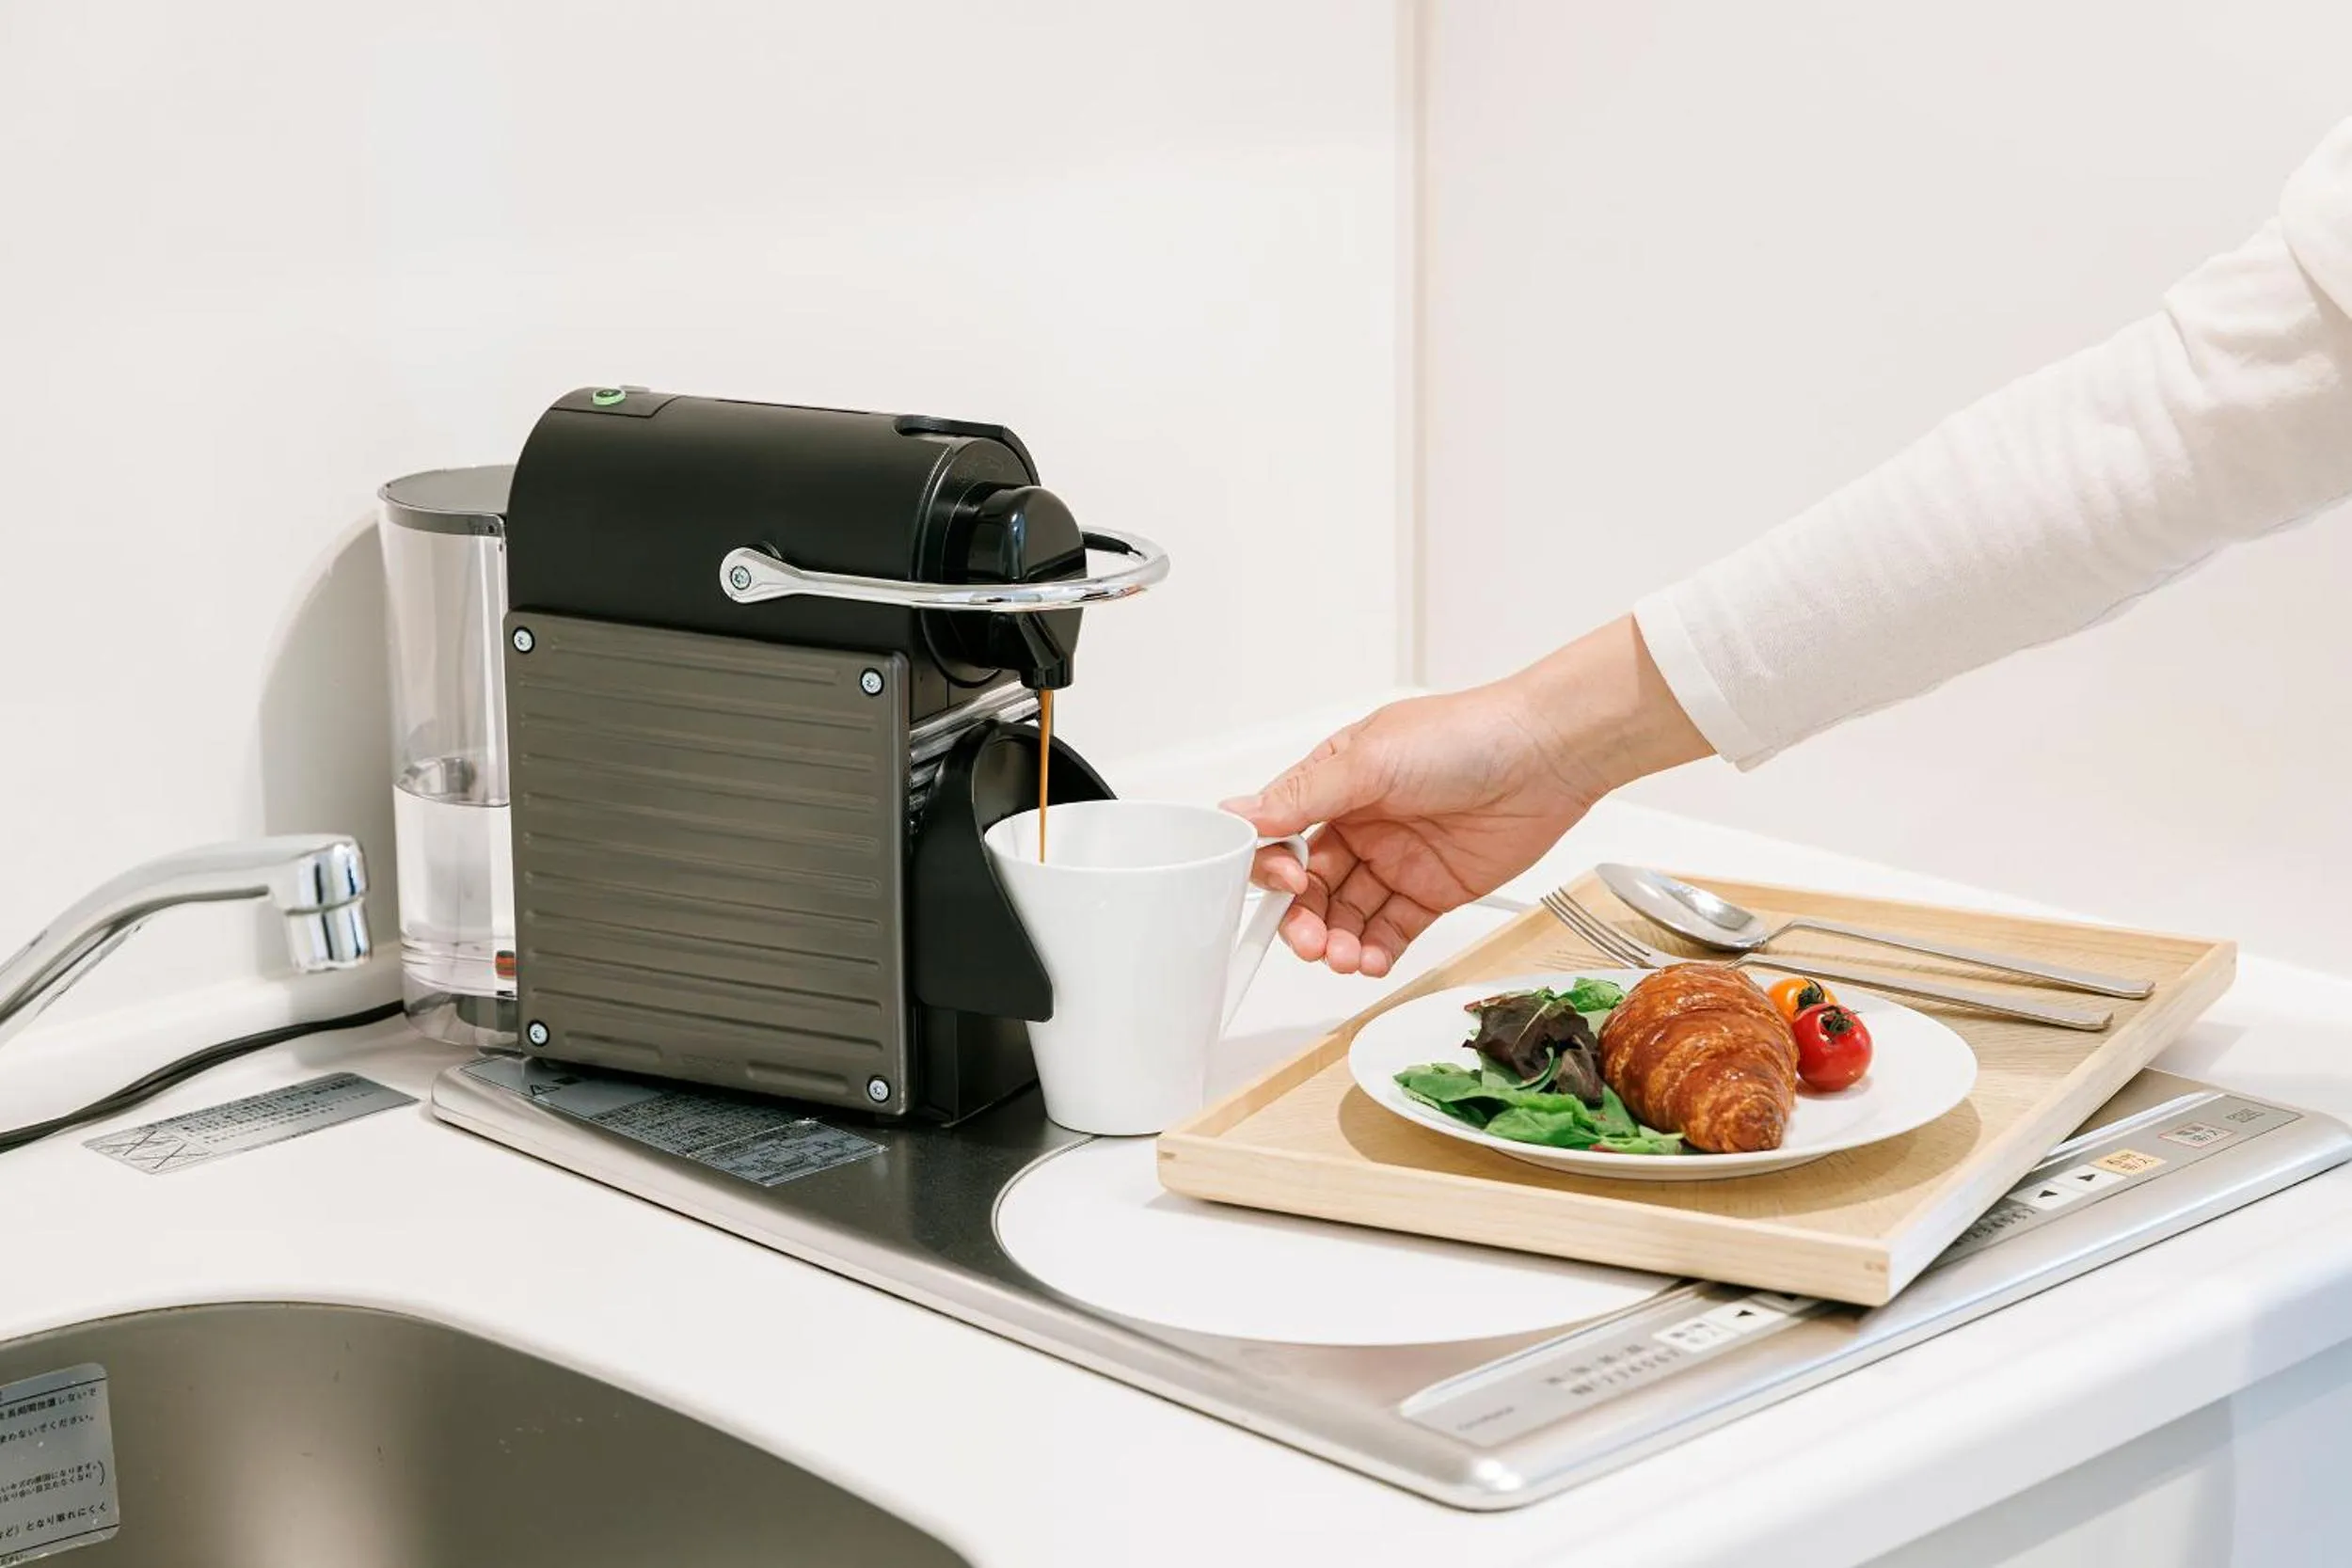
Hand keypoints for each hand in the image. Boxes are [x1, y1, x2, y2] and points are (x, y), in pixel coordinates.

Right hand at [1221, 616, 1710, 976]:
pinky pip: (1391, 931)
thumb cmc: (1462, 737)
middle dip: (1304, 919)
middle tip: (1312, 941)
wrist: (1545, 755)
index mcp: (1333, 785)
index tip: (1286, 887)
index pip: (1281, 837)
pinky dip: (1375, 951)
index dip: (1273, 870)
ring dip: (1337, 941)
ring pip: (1347, 915)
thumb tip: (1237, 813)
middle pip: (1311, 887)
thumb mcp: (1368, 760)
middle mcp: (1359, 825)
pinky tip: (1370, 960)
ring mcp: (1395, 861)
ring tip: (1345, 956)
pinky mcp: (1432, 892)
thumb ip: (1303, 797)